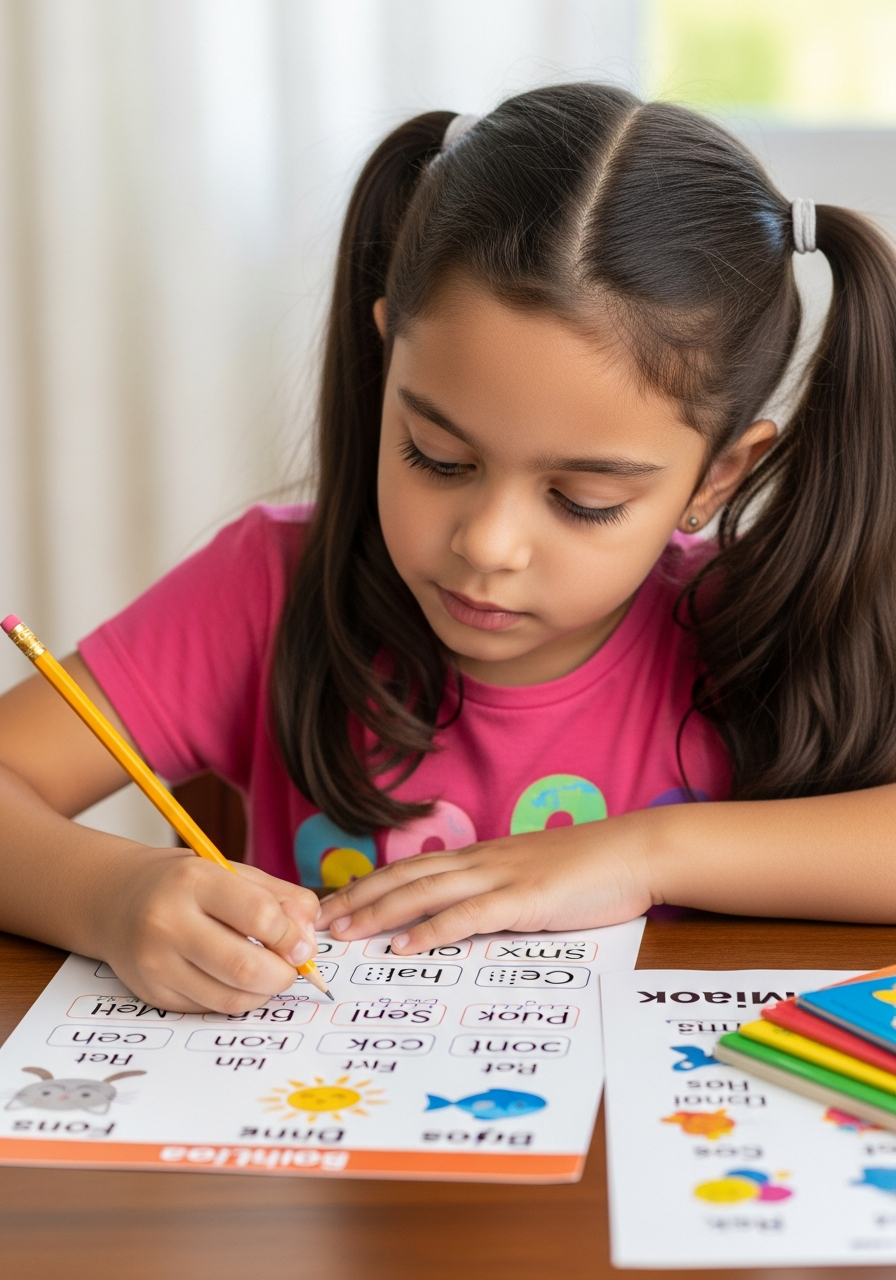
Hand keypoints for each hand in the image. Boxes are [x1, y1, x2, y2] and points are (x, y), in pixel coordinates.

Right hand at [93, 847, 320, 1013]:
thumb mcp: (233, 873)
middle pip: (245, 967)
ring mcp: (156, 962)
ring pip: (230, 998)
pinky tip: (234, 979)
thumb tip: (309, 938)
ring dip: (263, 992)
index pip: (259, 916)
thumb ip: (280, 898)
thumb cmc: (186, 884)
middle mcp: (168, 922)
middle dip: (283, 974)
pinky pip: (210, 1008)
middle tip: (291, 967)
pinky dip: (235, 999)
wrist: (116, 900)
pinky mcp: (152, 993)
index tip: (302, 943)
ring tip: (267, 973)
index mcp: (194, 880)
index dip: (291, 936)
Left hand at [316, 810, 657, 953]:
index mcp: (482, 858)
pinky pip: (468, 916)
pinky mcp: (524, 899)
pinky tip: (404, 947)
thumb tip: (466, 917)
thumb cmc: (590, 869)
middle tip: (318, 922)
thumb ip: (499, 892)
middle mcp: (482, 862)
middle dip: (358, 900)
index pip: (412, 870)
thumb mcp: (533, 877)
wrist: (636, 851)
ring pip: (425, 894)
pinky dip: (431, 932)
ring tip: (345, 934)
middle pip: (405, 878)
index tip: (335, 905)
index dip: (370, 886)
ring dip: (380, 914)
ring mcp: (501, 877)